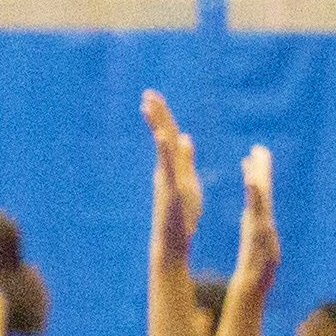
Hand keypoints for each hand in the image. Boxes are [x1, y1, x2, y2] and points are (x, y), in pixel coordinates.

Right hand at [144, 91, 202, 273]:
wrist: (171, 242)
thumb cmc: (181, 216)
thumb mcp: (188, 183)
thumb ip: (185, 161)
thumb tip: (186, 138)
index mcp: (173, 167)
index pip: (169, 136)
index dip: (162, 116)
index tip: (152, 96)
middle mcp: (167, 170)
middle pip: (163, 137)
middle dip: (156, 115)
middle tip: (147, 93)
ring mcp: (167, 180)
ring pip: (162, 148)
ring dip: (156, 126)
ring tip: (148, 106)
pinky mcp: (170, 191)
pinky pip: (167, 167)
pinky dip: (165, 150)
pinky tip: (162, 135)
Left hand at [232, 142, 279, 307]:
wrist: (252, 286)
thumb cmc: (253, 262)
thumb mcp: (252, 233)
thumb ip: (253, 214)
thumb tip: (253, 194)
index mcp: (258, 218)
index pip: (258, 190)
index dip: (258, 170)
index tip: (256, 150)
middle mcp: (262, 221)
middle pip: (263, 192)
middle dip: (262, 170)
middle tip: (259, 148)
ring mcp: (263, 231)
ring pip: (261, 203)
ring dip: (259, 184)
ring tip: (255, 165)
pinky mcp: (261, 241)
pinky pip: (258, 219)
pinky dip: (255, 202)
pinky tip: (251, 189)